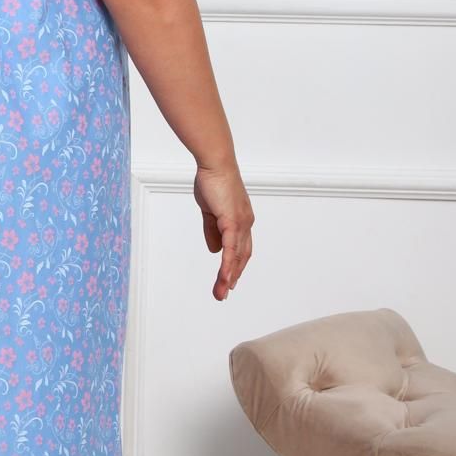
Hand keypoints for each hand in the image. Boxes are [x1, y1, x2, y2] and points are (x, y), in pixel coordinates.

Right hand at [192, 160, 253, 300]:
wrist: (215, 163)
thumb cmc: (212, 180)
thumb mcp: (210, 210)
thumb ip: (212, 230)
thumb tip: (214, 249)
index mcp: (241, 220)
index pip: (240, 248)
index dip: (235, 264)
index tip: (228, 279)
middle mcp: (245, 223)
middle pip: (241, 256)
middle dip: (233, 276)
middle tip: (224, 292)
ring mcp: (241, 223)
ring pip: (236, 256)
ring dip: (228, 276)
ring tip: (220, 293)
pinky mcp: (233, 221)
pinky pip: (231, 249)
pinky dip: (228, 265)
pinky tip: (224, 278)